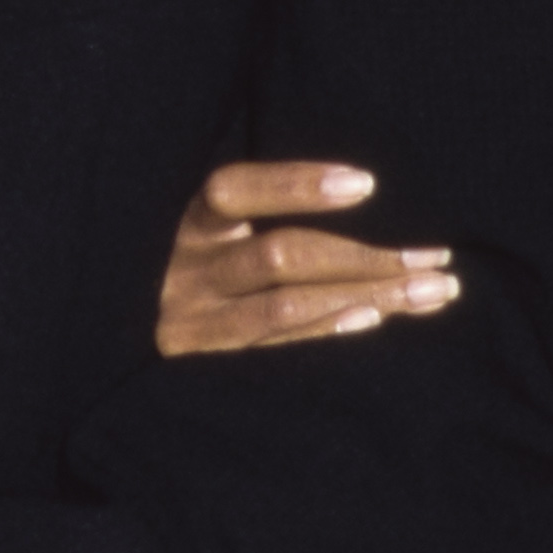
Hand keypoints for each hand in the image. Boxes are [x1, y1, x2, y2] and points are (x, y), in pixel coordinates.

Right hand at [156, 160, 458, 358]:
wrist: (116, 340)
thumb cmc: (189, 272)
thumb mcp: (207, 234)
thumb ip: (255, 212)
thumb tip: (361, 188)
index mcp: (184, 223)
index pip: (233, 191)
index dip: (295, 185)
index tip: (368, 184)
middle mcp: (182, 272)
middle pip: (278, 255)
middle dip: (365, 255)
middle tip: (437, 256)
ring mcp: (190, 324)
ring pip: (287, 305)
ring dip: (367, 295)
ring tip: (434, 290)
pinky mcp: (201, 368)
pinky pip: (274, 349)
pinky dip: (328, 331)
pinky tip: (376, 319)